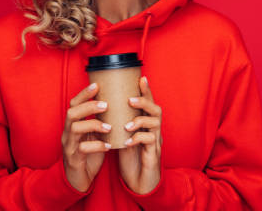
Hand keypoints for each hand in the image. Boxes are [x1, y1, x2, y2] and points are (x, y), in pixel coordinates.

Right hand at [61, 82, 111, 191]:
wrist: (79, 180)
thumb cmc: (88, 154)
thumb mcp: (94, 135)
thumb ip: (100, 121)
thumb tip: (118, 104)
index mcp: (72, 124)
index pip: (74, 104)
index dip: (84, 93)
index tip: (97, 85)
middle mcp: (67, 132)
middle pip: (71, 113)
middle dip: (88, 106)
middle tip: (106, 105)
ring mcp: (69, 145)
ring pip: (74, 128)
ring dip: (93, 124)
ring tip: (109, 126)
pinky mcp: (74, 158)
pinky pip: (82, 149)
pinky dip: (97, 145)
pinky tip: (109, 145)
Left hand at [118, 76, 161, 193]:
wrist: (139, 182)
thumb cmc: (132, 158)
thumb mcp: (124, 136)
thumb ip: (121, 122)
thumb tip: (105, 105)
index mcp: (147, 124)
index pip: (149, 103)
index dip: (146, 90)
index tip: (140, 77)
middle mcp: (154, 130)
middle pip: (156, 110)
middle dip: (145, 101)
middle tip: (130, 100)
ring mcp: (156, 142)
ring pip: (155, 123)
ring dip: (140, 121)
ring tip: (126, 124)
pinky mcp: (153, 154)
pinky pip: (149, 142)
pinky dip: (137, 139)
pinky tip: (126, 142)